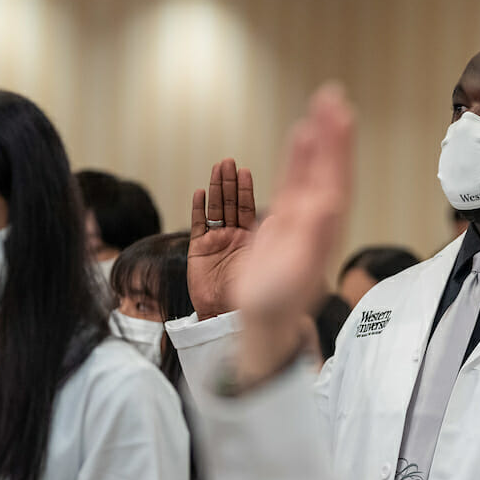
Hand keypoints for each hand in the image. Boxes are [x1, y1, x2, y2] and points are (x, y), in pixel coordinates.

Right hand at [187, 158, 257, 319]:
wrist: (231, 318)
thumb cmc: (257, 298)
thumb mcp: (271, 264)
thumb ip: (273, 239)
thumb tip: (281, 214)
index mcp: (251, 239)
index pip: (248, 207)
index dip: (246, 188)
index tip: (245, 170)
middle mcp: (233, 237)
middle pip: (229, 203)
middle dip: (228, 182)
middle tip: (228, 161)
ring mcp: (215, 243)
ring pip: (215, 209)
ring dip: (215, 188)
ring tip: (216, 168)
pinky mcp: (198, 252)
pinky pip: (198, 225)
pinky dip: (198, 209)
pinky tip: (200, 192)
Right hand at [235, 85, 354, 383]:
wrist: (267, 322)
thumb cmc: (279, 304)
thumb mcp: (295, 272)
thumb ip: (313, 238)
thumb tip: (331, 204)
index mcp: (325, 228)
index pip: (336, 178)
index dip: (339, 147)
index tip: (342, 115)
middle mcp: (320, 218)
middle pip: (329, 166)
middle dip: (332, 132)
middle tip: (333, 95)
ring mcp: (304, 216)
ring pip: (314, 168)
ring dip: (319, 137)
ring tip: (322, 104)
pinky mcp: (286, 219)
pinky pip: (295, 178)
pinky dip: (299, 155)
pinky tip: (301, 134)